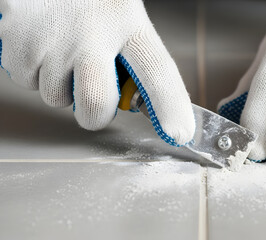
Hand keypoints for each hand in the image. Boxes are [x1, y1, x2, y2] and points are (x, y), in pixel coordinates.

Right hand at [0, 0, 194, 145]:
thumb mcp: (121, 15)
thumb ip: (134, 57)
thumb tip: (144, 106)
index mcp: (129, 23)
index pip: (157, 71)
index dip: (170, 107)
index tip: (180, 133)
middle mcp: (93, 32)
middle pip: (97, 104)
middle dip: (94, 114)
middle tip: (93, 96)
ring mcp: (53, 39)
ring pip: (56, 98)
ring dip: (61, 85)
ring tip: (62, 49)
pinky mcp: (18, 42)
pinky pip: (27, 83)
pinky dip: (33, 71)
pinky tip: (41, 43)